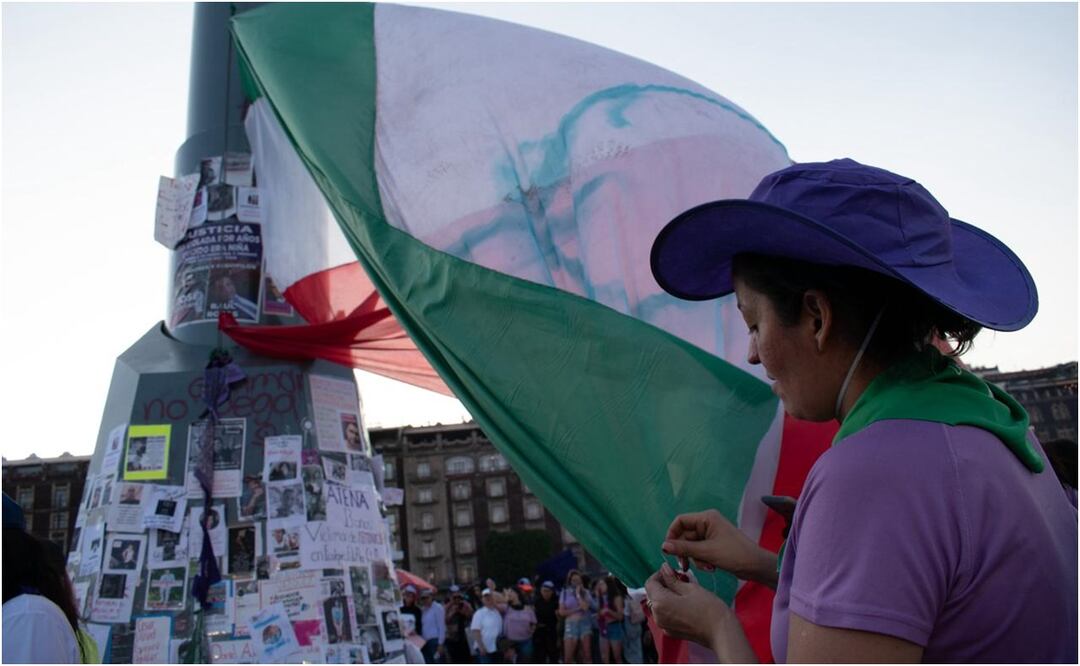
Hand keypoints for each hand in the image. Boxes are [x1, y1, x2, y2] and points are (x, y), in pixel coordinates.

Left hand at [645, 563, 755, 662]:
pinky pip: (665, 615)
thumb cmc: (709, 608)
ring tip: (684, 591)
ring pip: (658, 605)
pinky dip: (670, 607)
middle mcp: (657, 616)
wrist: (721, 632)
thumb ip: (673, 579)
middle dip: (663, 585)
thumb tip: (663, 568)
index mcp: (660, 603)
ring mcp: (664, 626)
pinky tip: (685, 604)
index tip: (671, 571)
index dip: (659, 574)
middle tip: (680, 579)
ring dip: (667, 596)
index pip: (650, 583)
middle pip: (653, 595)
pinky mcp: (671, 632)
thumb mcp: (691, 588)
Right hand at [662, 509, 776, 585]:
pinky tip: (711, 567)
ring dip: (695, 558)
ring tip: (706, 567)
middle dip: (686, 552)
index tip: (668, 550)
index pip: (680, 521)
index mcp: (707, 518)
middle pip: (685, 536)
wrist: (756, 566)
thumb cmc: (734, 555)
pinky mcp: (714, 545)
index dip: (672, 535)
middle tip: (685, 566)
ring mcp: (711, 534)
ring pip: (692, 546)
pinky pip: (700, 551)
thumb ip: (683, 548)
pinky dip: (702, 560)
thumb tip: (663, 546)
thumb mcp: (706, 552)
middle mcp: (708, 523)